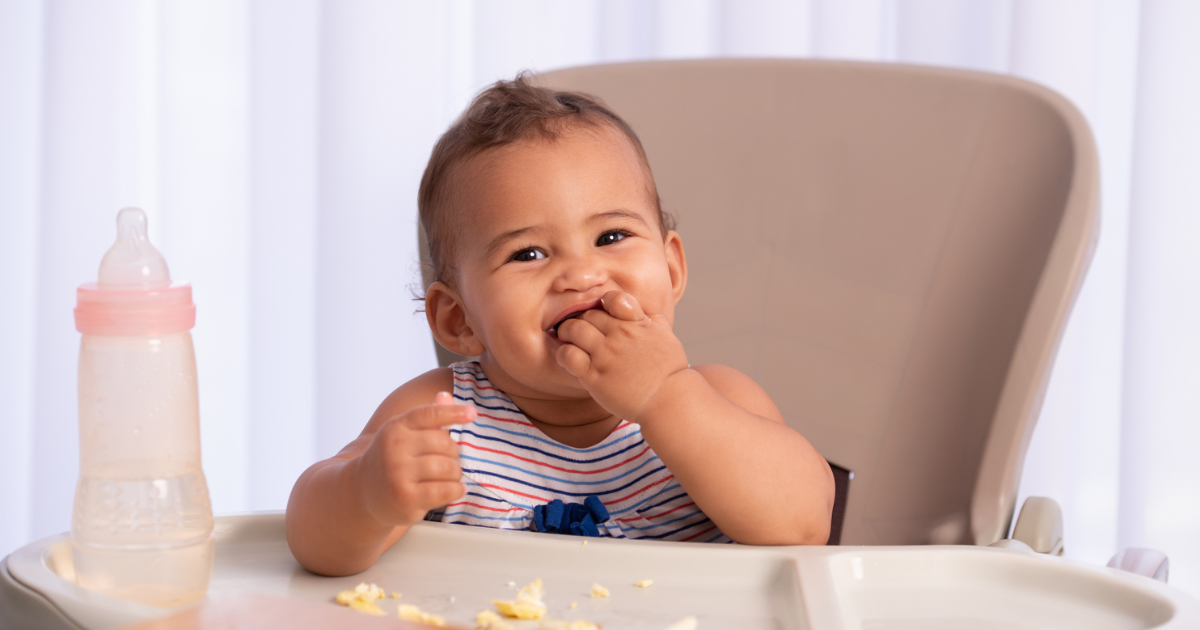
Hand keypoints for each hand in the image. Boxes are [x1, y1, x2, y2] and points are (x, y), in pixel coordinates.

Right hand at [353, 392, 470, 527]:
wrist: (362, 492)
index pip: (429, 414)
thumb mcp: (404, 434)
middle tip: (446, 460)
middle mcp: (395, 449)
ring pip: (448, 467)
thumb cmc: (391, 459)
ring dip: (455, 473)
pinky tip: (453, 489)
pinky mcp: (406, 499)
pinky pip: (446, 490)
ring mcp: (398, 475)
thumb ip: (428, 417)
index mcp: (395, 428)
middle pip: (445, 444)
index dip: (453, 412)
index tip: (472, 413)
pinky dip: (456, 489)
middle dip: (453, 453)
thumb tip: (446, 396)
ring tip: (448, 476)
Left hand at [555, 290, 688, 421]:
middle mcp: (620, 335)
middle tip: (578, 329)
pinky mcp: (595, 376)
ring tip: (566, 339)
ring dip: (566, 331)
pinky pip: (569, 356)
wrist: (668, 400)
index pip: (613, 298)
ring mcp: (606, 355)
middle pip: (588, 314)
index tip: (602, 312)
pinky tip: (567, 358)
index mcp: (637, 323)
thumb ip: (653, 320)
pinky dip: (563, 353)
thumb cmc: (669, 371)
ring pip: (574, 330)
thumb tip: (643, 312)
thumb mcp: (667, 336)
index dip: (603, 302)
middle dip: (581, 319)